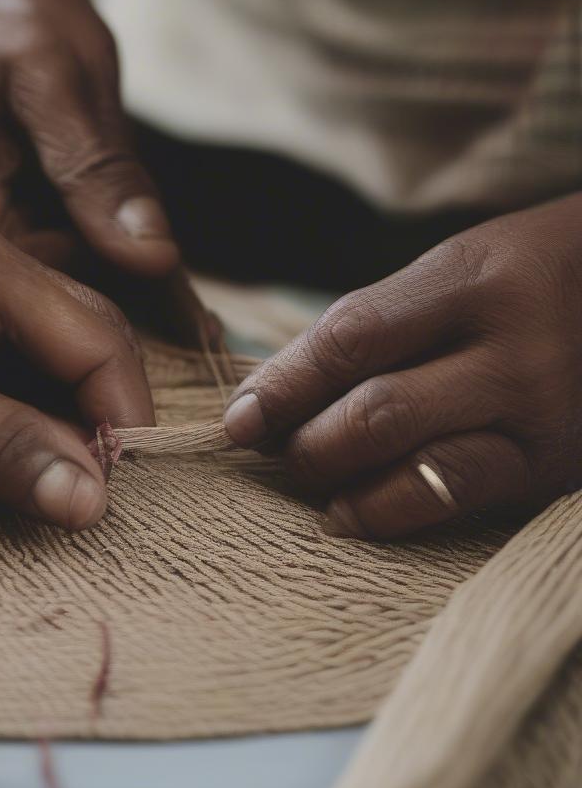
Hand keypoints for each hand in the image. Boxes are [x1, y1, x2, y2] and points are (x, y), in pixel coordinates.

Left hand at [0, 196, 152, 527]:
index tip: (121, 475)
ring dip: (67, 407)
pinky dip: (33, 398)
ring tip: (64, 465)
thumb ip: (7, 446)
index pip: (91, 330)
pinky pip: (19, 350)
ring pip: (55, 343)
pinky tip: (28, 436)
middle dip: (97, 406)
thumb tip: (90, 497)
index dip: (119, 407)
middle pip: (82, 329)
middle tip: (95, 478)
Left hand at [223, 194, 581, 537]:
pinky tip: (348, 515)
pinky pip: (453, 497)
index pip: (350, 338)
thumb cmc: (521, 281)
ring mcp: (538, 414)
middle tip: (274, 449)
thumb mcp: (452, 272)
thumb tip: (271, 394)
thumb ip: (371, 327)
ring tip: (306, 479)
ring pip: (412, 463)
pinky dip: (385, 511)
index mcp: (472, 280)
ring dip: (337, 480)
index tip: (238, 419)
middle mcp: (512, 348)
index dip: (282, 385)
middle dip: (304, 441)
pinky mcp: (551, 467)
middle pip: (375, 410)